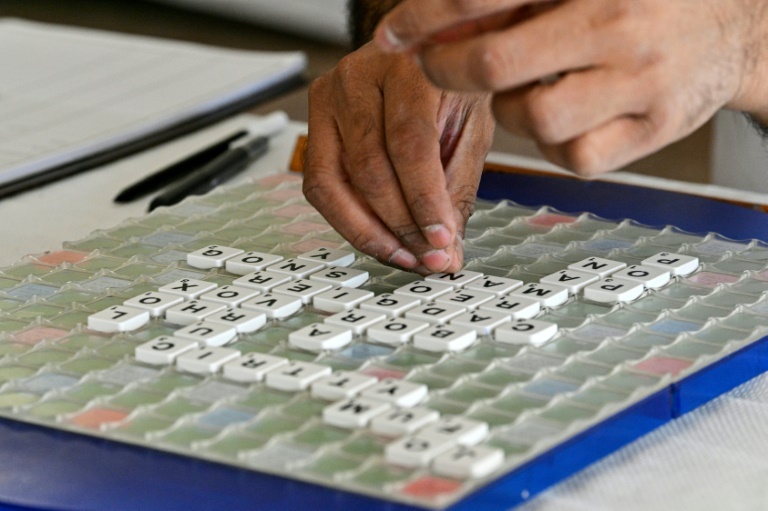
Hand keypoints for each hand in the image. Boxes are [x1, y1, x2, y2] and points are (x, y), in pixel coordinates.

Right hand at [304, 42, 493, 273]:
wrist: (419, 53)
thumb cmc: (447, 86)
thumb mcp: (471, 126)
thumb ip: (458, 188)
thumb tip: (446, 251)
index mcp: (408, 66)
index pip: (408, 144)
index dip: (423, 200)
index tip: (441, 240)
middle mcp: (358, 77)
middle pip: (368, 167)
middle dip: (399, 225)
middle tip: (428, 257)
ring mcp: (328, 99)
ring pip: (331, 183)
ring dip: (369, 232)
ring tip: (404, 256)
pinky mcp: (313, 123)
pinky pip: (319, 185)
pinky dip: (348, 220)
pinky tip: (379, 238)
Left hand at [375, 0, 767, 174]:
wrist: (733, 29)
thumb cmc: (643, 1)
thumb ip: (513, 5)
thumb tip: (437, 26)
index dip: (426, 17)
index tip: (394, 35)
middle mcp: (615, 24)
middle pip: (495, 63)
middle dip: (447, 71)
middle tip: (435, 67)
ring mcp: (638, 80)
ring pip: (530, 119)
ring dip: (510, 111)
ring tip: (529, 90)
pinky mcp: (653, 128)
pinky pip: (573, 155)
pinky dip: (556, 143)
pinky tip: (571, 119)